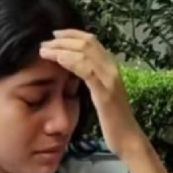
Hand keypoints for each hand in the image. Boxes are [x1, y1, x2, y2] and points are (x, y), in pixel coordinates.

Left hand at [39, 30, 143, 155]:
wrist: (128, 138)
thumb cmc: (113, 119)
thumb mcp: (102, 93)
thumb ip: (92, 78)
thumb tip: (74, 66)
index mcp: (111, 67)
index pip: (92, 41)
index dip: (71, 34)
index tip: (53, 36)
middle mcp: (113, 68)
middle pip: (87, 43)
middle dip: (63, 40)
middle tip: (44, 44)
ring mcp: (110, 79)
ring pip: (85, 53)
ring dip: (62, 49)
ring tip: (44, 51)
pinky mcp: (105, 93)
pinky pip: (87, 71)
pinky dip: (71, 61)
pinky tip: (58, 60)